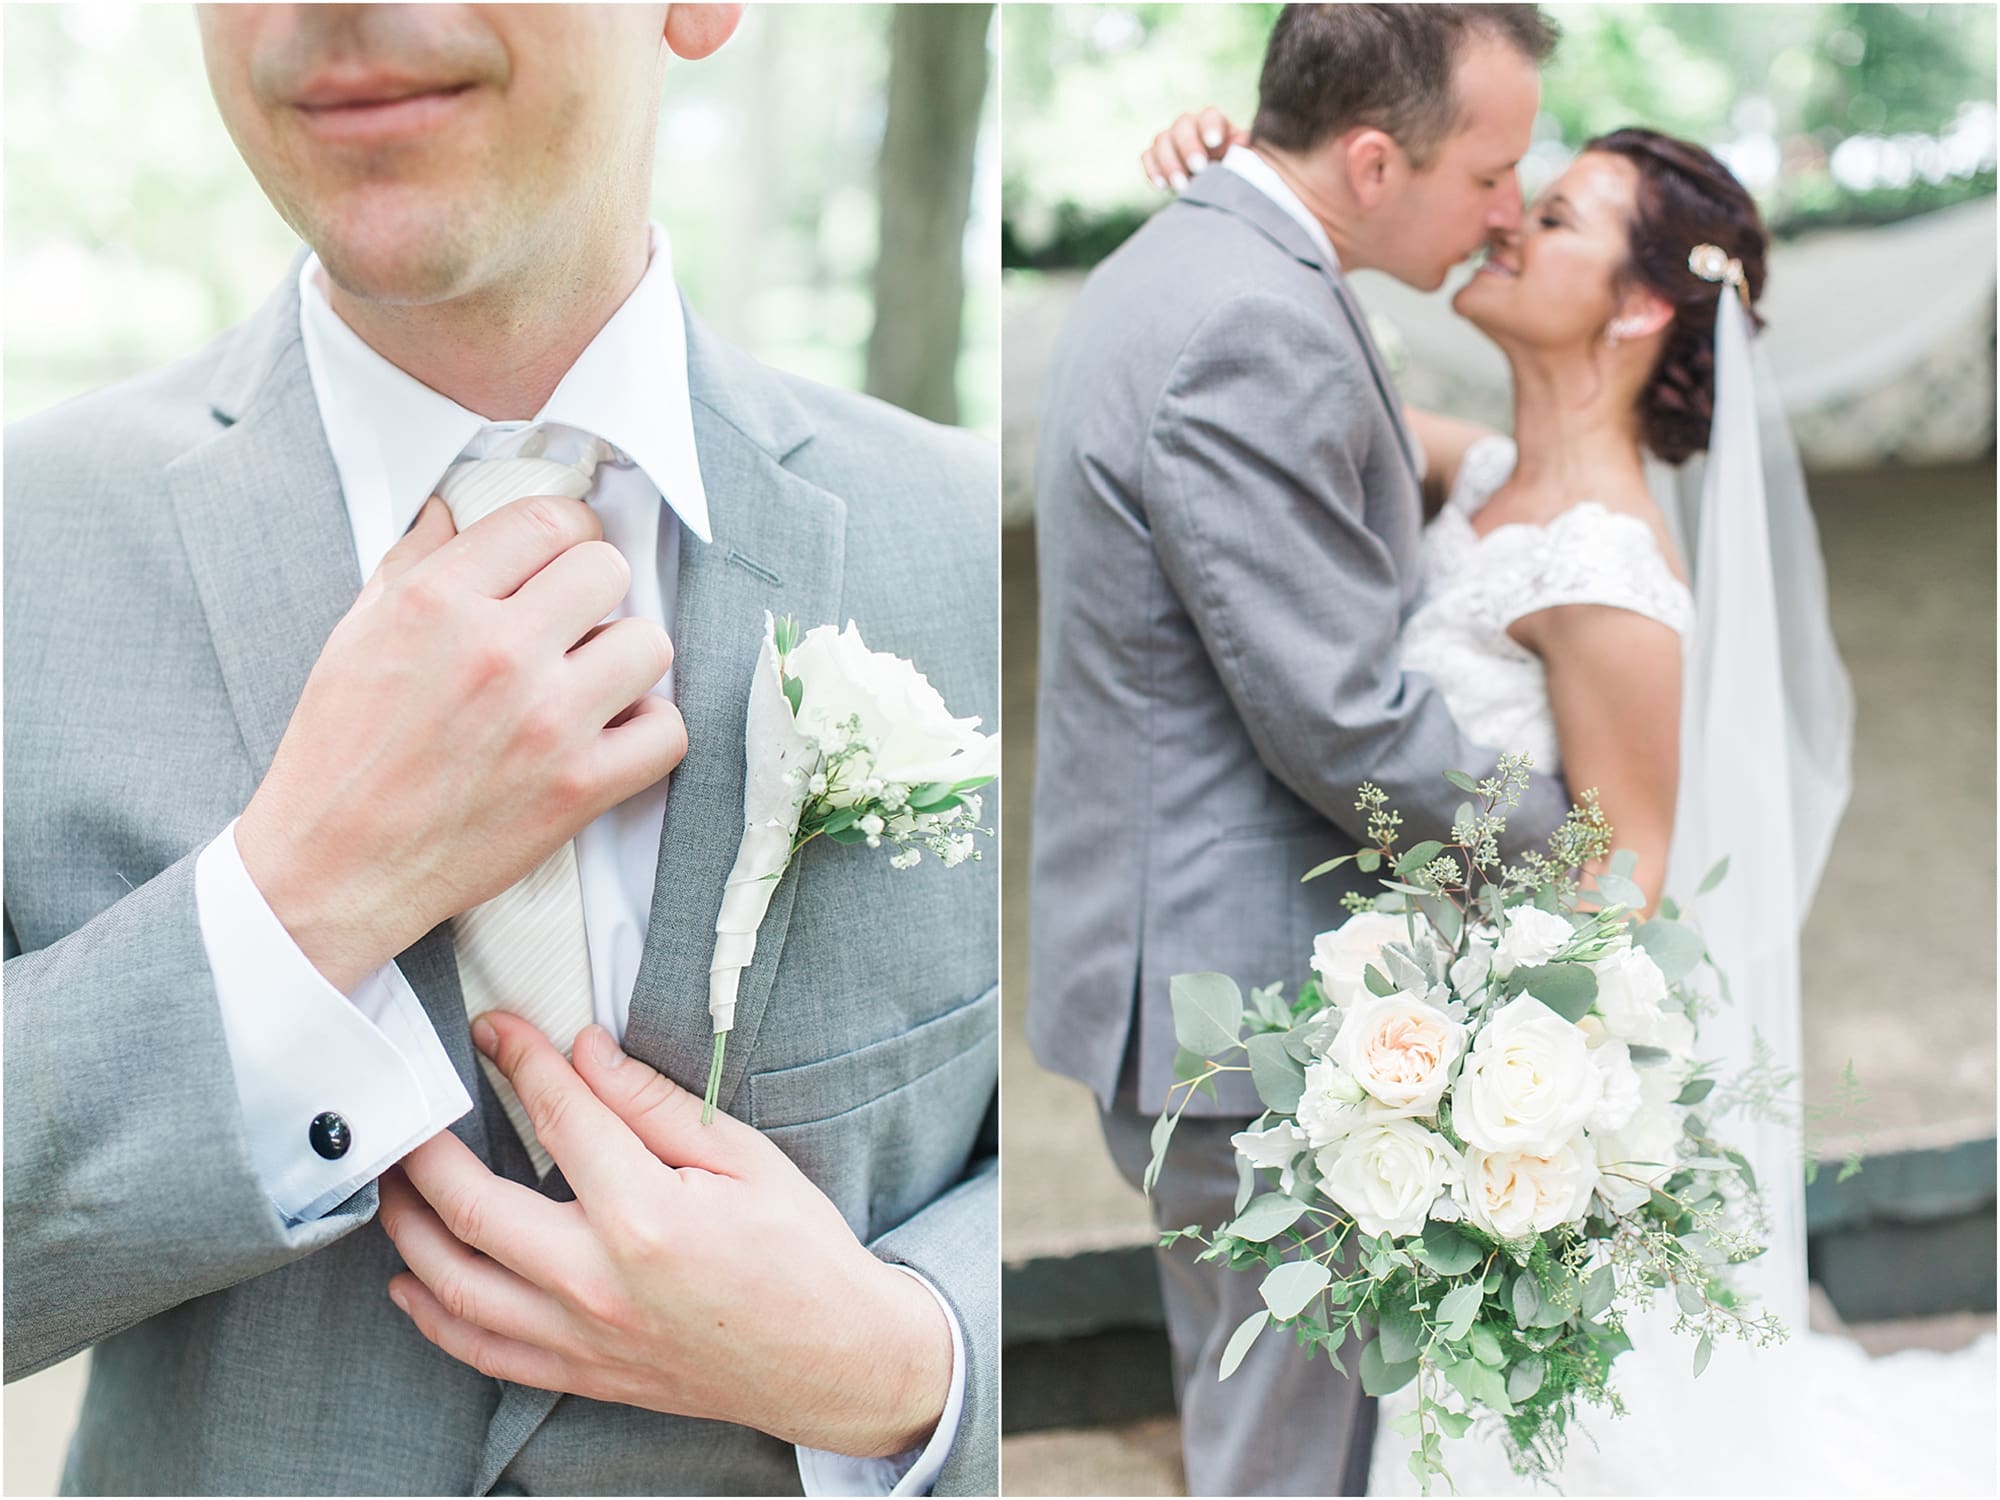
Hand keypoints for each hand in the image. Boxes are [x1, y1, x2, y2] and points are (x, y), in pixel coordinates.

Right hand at [235, 496, 686, 991]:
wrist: (334, 868)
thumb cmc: (339, 753)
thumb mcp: (355, 636)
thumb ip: (411, 565)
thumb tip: (450, 512)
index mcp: (437, 602)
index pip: (547, 519)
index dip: (565, 532)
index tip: (563, 557)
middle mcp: (498, 651)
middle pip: (607, 569)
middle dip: (594, 592)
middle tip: (572, 624)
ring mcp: (546, 721)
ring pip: (649, 643)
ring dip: (625, 659)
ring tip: (590, 681)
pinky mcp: (579, 787)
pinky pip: (667, 730)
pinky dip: (648, 732)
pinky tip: (610, 735)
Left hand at [379, 1013, 952, 1458]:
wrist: (834, 1361)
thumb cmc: (800, 1254)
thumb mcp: (744, 1157)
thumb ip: (654, 1104)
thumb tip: (587, 1050)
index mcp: (646, 1216)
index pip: (559, 1116)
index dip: (520, 1060)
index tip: (494, 1027)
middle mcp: (597, 1282)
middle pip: (472, 1206)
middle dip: (428, 1146)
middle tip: (410, 1104)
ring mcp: (581, 1337)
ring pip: (455, 1285)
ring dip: (408, 1229)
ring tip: (392, 1182)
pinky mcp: (581, 1373)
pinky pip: (480, 1350)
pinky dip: (433, 1316)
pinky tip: (409, 1282)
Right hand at [1140, 106, 1247, 191]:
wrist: (1219, 193)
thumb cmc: (1239, 178)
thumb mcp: (1248, 166)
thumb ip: (1245, 156)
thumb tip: (1240, 149)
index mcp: (1216, 124)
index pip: (1209, 115)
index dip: (1210, 126)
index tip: (1214, 143)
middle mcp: (1192, 127)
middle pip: (1182, 124)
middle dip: (1189, 147)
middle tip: (1199, 169)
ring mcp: (1172, 142)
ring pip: (1161, 139)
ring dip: (1169, 162)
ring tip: (1182, 186)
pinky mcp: (1157, 158)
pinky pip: (1147, 156)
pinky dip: (1152, 169)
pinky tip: (1163, 186)